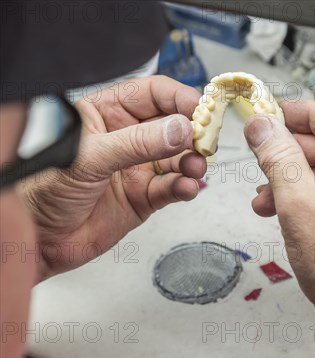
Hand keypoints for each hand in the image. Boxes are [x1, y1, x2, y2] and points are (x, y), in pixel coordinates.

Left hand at [19, 76, 205, 279]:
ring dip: (191, 161)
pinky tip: (187, 187)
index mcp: (107, 115)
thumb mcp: (90, 157)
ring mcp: (137, 170)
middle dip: (192, 132)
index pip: (151, 94)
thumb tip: (178, 129)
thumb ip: (137, 143)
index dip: (178, 98)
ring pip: (177, 159)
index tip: (200, 109)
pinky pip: (172, 189)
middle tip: (205, 140)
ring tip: (195, 166)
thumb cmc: (46, 189)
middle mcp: (126, 140)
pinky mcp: (144, 199)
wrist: (41, 238)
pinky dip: (184, 187)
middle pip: (172, 126)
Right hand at [244, 101, 314, 357]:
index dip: (301, 113)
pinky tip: (277, 211)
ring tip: (262, 197)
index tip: (269, 116)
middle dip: (290, 153)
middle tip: (258, 156)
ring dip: (291, 179)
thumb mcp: (301, 207)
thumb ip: (280, 160)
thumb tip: (262, 127)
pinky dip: (302, 199)